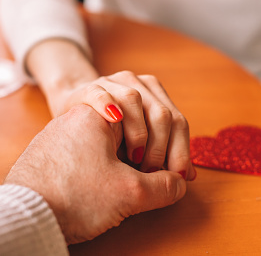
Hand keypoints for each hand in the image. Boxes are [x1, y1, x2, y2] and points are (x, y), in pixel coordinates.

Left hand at [4, 104, 186, 243]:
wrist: (22, 216)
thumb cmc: (72, 198)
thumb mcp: (130, 193)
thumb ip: (164, 186)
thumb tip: (179, 184)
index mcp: (99, 112)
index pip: (151, 117)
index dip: (166, 148)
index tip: (169, 174)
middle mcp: (81, 115)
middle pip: (135, 122)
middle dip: (154, 150)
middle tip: (159, 177)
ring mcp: (67, 131)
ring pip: (115, 136)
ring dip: (134, 157)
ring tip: (138, 180)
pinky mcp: (57, 149)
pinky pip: (95, 147)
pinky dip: (112, 162)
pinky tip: (113, 183)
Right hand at [50, 71, 196, 179]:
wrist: (73, 109)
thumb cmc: (110, 133)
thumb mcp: (140, 143)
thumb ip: (163, 155)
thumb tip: (188, 176)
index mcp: (157, 96)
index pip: (179, 122)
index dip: (181, 150)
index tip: (178, 176)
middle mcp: (139, 85)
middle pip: (161, 113)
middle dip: (160, 147)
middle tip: (152, 173)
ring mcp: (113, 84)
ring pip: (134, 100)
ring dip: (137, 132)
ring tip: (134, 158)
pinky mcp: (89, 88)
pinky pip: (101, 94)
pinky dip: (109, 106)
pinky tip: (114, 122)